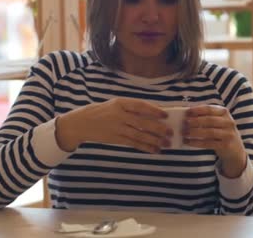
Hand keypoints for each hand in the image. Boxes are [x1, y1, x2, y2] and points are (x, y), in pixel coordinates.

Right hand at [55, 97, 172, 153]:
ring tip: (166, 144)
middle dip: (158, 128)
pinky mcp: (115, 139)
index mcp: (120, 103)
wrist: (81, 123)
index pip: (140, 106)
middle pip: (142, 122)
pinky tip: (155, 150)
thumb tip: (157, 112)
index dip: (154, 110)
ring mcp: (117, 128)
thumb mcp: (116, 104)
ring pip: (139, 135)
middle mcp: (118, 115)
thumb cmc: (104, 111)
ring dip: (154, 140)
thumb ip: (133, 108)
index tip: (166, 115)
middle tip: (170, 132)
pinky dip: (145, 147)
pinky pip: (133, 144)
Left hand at [183, 105, 246, 177]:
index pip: (210, 109)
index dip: (198, 110)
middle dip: (195, 121)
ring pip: (209, 132)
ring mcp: (228, 134)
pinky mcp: (226, 145)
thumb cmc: (221, 132)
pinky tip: (188, 142)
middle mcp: (229, 122)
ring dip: (195, 132)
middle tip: (184, 123)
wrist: (235, 149)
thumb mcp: (218, 122)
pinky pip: (208, 143)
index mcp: (225, 113)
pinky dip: (196, 142)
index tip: (187, 112)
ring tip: (184, 133)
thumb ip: (205, 117)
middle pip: (209, 120)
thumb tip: (187, 114)